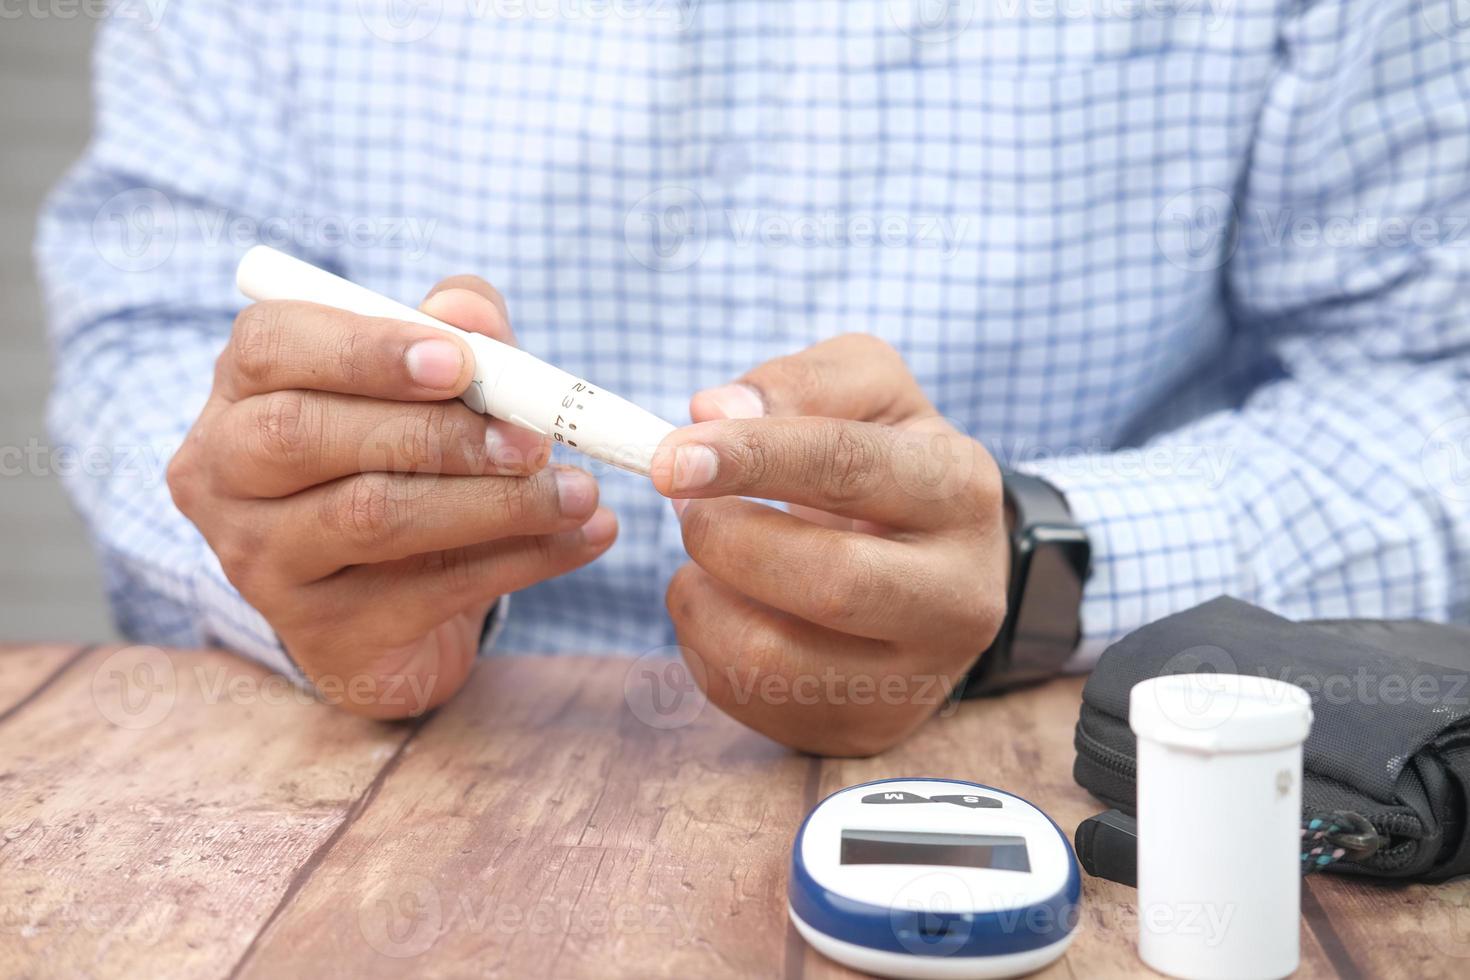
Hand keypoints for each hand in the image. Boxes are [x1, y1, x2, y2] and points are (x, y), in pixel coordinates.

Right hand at [168, 276, 616, 717]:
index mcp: (241, 392)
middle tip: (534, 438)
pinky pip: (428, 590)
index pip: (269, 346)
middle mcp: (224, 474)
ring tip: (580, 493)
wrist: (392, 608)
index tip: (459, 362)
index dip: (364, 348)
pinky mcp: (322, 631)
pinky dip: (522, 560)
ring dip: (493, 502)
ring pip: (371, 517)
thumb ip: (455, 336)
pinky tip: (585, 538)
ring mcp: (261, 560)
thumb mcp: (431, 390)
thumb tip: (471, 311)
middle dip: (434, 431)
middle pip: (304, 434)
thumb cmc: (406, 464)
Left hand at [652, 334, 1006, 755]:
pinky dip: (704, 639)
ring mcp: (916, 677)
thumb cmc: (888, 466)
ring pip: (769, 656)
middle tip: (686, 505)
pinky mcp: (864, 727)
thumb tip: (713, 411)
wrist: (937, 568)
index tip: (671, 458)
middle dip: (724, 537)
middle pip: (824, 580)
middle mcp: (958, 594)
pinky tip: (727, 603)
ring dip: (701, 594)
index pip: (847, 467)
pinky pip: (744, 693)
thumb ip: (799, 384)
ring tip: (708, 555)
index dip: (751, 458)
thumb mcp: (869, 395)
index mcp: (960, 491)